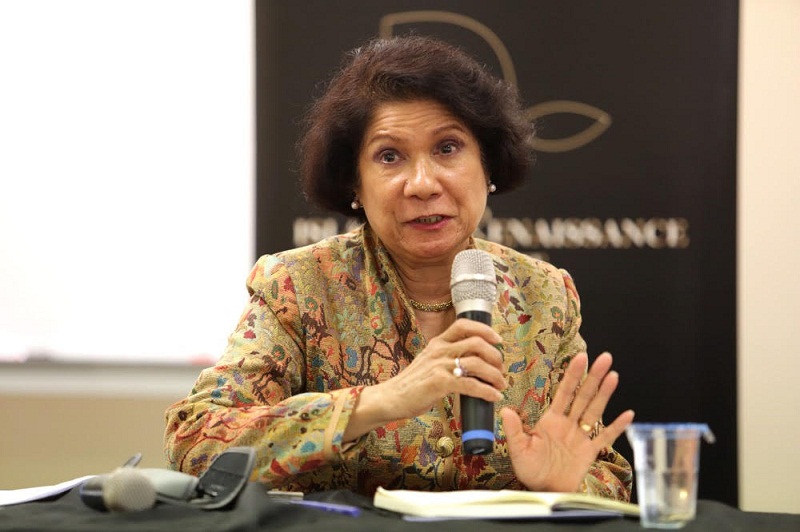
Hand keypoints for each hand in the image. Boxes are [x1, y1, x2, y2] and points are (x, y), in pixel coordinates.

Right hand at [344, 319, 506, 440]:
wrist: (391, 398)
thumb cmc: (413, 384)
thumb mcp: (429, 362)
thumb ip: (447, 358)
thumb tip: (474, 363)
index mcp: (438, 343)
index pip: (463, 325)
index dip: (484, 330)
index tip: (498, 340)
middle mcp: (439, 350)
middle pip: (476, 343)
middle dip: (495, 356)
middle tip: (500, 369)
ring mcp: (439, 366)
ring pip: (476, 363)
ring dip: (494, 375)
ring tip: (500, 385)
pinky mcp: (439, 383)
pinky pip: (470, 384)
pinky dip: (486, 391)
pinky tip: (493, 396)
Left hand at [501, 352, 633, 491]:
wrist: (544, 490)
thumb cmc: (530, 469)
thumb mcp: (518, 449)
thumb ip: (514, 430)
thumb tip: (507, 410)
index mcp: (551, 420)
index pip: (564, 392)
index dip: (572, 375)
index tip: (580, 358)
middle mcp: (568, 424)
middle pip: (583, 396)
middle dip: (593, 377)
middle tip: (605, 358)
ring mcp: (581, 437)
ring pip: (595, 411)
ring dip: (604, 394)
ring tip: (614, 376)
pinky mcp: (590, 452)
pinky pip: (605, 437)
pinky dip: (617, 426)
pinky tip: (628, 414)